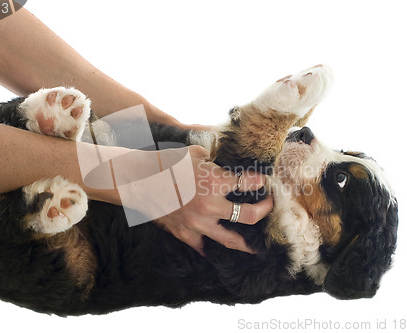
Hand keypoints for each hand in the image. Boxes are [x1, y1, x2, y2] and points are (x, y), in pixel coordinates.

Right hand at [155, 146, 273, 255]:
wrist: (138, 180)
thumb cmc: (166, 162)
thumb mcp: (195, 153)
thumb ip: (215, 160)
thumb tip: (226, 164)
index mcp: (215, 181)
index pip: (250, 183)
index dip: (261, 182)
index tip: (265, 183)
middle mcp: (210, 205)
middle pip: (249, 216)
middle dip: (264, 211)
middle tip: (268, 207)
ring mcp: (198, 223)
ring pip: (231, 239)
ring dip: (247, 243)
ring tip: (258, 247)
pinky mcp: (185, 233)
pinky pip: (203, 247)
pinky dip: (210, 248)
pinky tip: (217, 250)